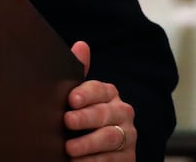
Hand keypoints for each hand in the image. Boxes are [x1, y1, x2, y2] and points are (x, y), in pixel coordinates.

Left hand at [65, 41, 135, 158]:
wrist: (94, 145)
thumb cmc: (79, 113)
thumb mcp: (76, 94)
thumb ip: (77, 71)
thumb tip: (81, 45)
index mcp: (108, 94)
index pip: (100, 89)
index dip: (85, 94)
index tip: (70, 100)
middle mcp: (123, 113)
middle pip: (106, 114)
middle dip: (86, 119)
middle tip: (67, 122)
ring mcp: (128, 136)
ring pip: (111, 138)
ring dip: (89, 144)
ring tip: (69, 149)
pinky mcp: (129, 157)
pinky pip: (114, 159)